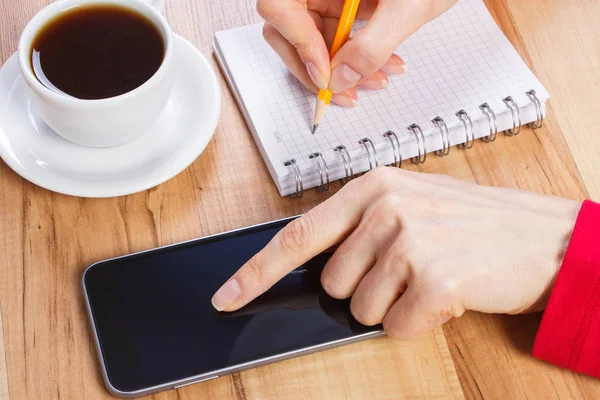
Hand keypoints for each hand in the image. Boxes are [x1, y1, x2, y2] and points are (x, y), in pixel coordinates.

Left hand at [212, 168, 579, 338]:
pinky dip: (417, 321)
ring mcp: (410, 240)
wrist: (538, 235)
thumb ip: (357, 228)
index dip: (256, 271)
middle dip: (365, 289)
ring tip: (428, 276)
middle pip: (332, 284)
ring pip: (361, 309)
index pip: (298, 236)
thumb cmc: (470, 222)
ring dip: (394, 305)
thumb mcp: (409, 204)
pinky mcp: (434, 276)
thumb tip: (313, 270)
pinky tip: (444, 294)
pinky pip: (396, 326)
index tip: (227, 296)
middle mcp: (386, 207)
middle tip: (406, 269)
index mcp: (371, 187)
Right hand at [256, 0, 456, 105]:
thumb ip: (370, 46)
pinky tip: (382, 69)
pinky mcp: (345, 7)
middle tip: (340, 92)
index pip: (280, 6)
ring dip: (342, 70)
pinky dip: (356, 60)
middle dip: (317, 67)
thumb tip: (338, 82)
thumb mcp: (406, 8)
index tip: (325, 74)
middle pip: (288, 28)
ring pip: (313, 40)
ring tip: (376, 82)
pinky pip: (336, 40)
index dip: (297, 42)